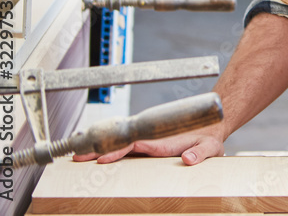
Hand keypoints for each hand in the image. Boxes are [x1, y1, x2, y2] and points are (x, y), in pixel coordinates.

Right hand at [72, 124, 224, 165]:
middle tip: (76, 156)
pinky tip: (96, 155)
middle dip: (99, 149)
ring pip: (120, 145)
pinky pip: (126, 148)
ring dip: (100, 149)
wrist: (212, 128)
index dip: (117, 151)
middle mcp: (151, 140)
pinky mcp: (149, 145)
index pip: (134, 144)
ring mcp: (149, 142)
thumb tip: (187, 159)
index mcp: (162, 141)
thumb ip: (200, 153)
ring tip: (78, 155)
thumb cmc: (210, 138)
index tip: (101, 158)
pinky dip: (109, 151)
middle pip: (120, 144)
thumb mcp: (209, 148)